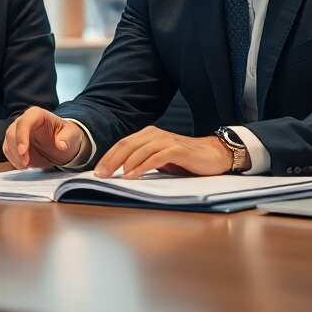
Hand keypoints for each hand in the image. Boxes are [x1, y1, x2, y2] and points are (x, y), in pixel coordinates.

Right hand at [3, 107, 87, 169]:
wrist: (62, 143)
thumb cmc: (66, 135)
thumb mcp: (72, 135)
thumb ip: (67, 138)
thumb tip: (61, 145)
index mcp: (37, 115)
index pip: (24, 122)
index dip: (21, 137)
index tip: (23, 152)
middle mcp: (24, 121)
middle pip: (12, 133)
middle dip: (16, 150)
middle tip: (26, 164)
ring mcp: (17, 132)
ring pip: (8, 143)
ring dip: (14, 157)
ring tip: (26, 166)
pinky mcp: (14, 143)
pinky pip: (8, 151)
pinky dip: (13, 160)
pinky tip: (23, 165)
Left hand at [94, 126, 238, 178]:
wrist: (215, 154)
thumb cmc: (186, 160)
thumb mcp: (161, 159)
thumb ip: (144, 161)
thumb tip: (121, 173)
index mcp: (149, 135)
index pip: (123, 144)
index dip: (108, 157)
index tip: (97, 171)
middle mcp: (155, 134)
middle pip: (126, 146)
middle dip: (110, 161)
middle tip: (99, 175)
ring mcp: (167, 140)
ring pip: (139, 150)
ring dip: (124, 164)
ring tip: (113, 177)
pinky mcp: (177, 149)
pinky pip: (155, 157)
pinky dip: (142, 166)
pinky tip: (133, 175)